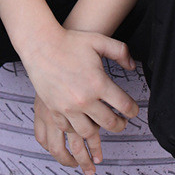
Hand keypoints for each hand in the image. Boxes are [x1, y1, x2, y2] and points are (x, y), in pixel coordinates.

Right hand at [23, 28, 138, 174]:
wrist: (41, 44)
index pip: (124, 105)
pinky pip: (68, 129)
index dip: (133, 110)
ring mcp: (68, 106)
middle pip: (109, 123)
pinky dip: (76, 130)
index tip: (133, 111)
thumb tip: (132, 66)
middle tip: (122, 123)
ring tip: (102, 129)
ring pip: (88, 132)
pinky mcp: (54, 109)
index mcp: (98, 82)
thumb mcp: (98, 41)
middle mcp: (84, 98)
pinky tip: (80, 126)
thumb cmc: (69, 41)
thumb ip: (120, 51)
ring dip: (99, 133)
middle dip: (120, 125)